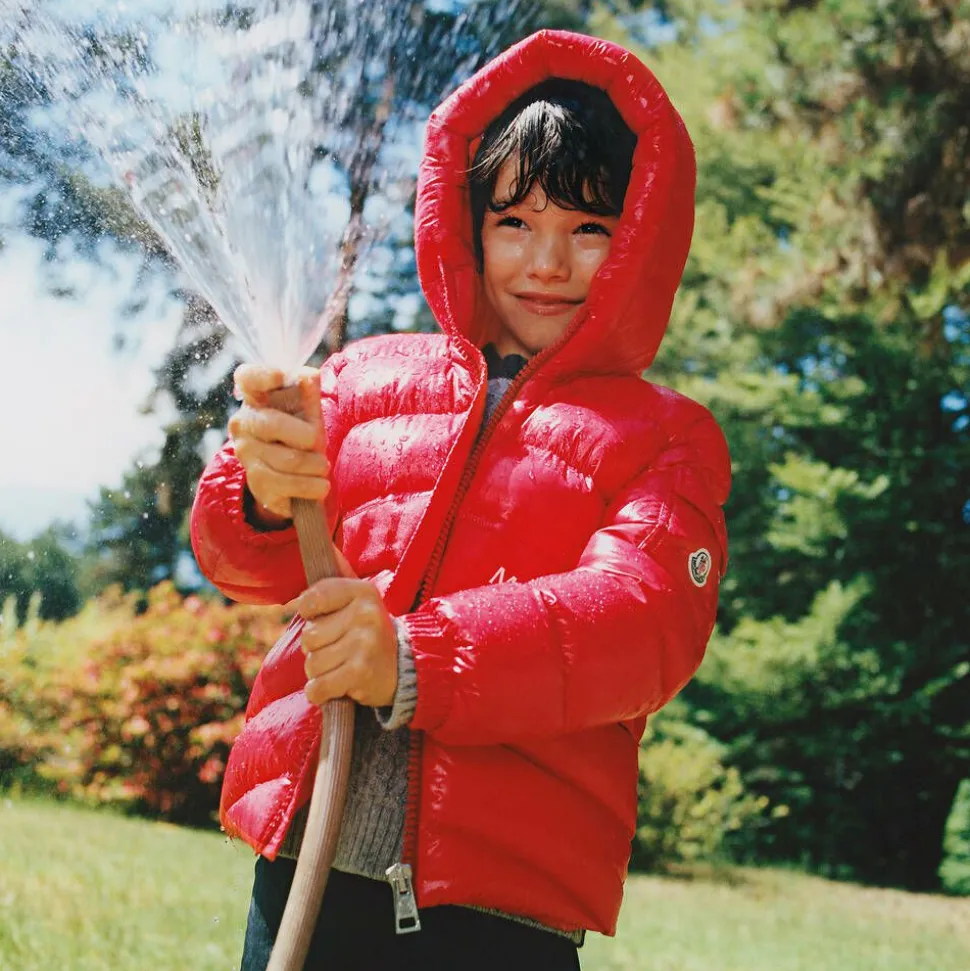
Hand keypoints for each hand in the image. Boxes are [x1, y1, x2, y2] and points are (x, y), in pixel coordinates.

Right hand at [228, 364, 328, 525]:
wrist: (293, 480)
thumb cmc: (300, 435)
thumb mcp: (308, 413)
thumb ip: (309, 395)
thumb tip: (308, 376)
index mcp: (255, 399)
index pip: (248, 378)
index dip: (261, 375)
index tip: (281, 376)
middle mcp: (244, 424)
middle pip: (272, 424)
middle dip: (304, 435)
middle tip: (318, 441)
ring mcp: (247, 454)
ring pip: (287, 459)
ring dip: (314, 465)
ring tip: (322, 467)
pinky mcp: (257, 483)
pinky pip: (288, 485)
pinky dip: (311, 486)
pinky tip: (320, 485)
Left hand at [293, 565, 398, 708]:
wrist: (404, 668)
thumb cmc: (370, 632)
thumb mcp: (361, 601)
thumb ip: (339, 578)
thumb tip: (327, 545)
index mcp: (363, 591)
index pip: (311, 599)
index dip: (309, 614)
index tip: (323, 619)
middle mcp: (365, 614)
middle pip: (308, 636)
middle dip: (317, 649)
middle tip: (341, 648)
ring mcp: (364, 643)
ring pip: (312, 663)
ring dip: (320, 671)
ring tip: (343, 665)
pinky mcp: (360, 673)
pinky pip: (318, 687)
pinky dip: (321, 692)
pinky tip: (338, 686)